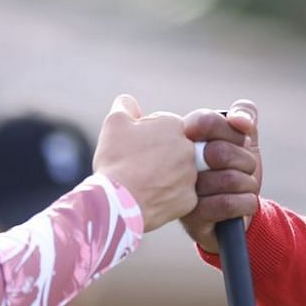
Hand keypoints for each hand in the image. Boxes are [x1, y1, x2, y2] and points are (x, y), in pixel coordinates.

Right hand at [94, 94, 197, 228]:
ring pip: (179, 173)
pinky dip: (167, 197)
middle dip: (160, 155)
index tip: (134, 148)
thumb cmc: (116, 159)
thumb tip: (129, 102)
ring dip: (166, 176)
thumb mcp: (114, 123)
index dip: (146, 136)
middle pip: (175, 149)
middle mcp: (189, 149)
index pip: (164, 127)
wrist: (117, 202)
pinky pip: (180, 196)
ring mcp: (192, 176)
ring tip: (142, 184)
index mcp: (174, 125)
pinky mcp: (190, 200)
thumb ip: (125, 106)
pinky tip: (150, 198)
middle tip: (138, 166)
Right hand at [180, 99, 261, 254]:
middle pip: (219, 152)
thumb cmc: (236, 171)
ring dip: (248, 185)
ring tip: (243, 188)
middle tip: (244, 169)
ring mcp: (181, 192)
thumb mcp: (243, 138)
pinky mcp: (191, 219)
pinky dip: (247, 202)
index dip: (233, 133)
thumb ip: (244, 114)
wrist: (237, 214)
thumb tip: (240, 121)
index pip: (206, 121)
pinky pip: (227, 204)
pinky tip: (243, 204)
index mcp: (184, 138)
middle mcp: (176, 164)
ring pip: (229, 179)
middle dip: (246, 161)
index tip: (241, 142)